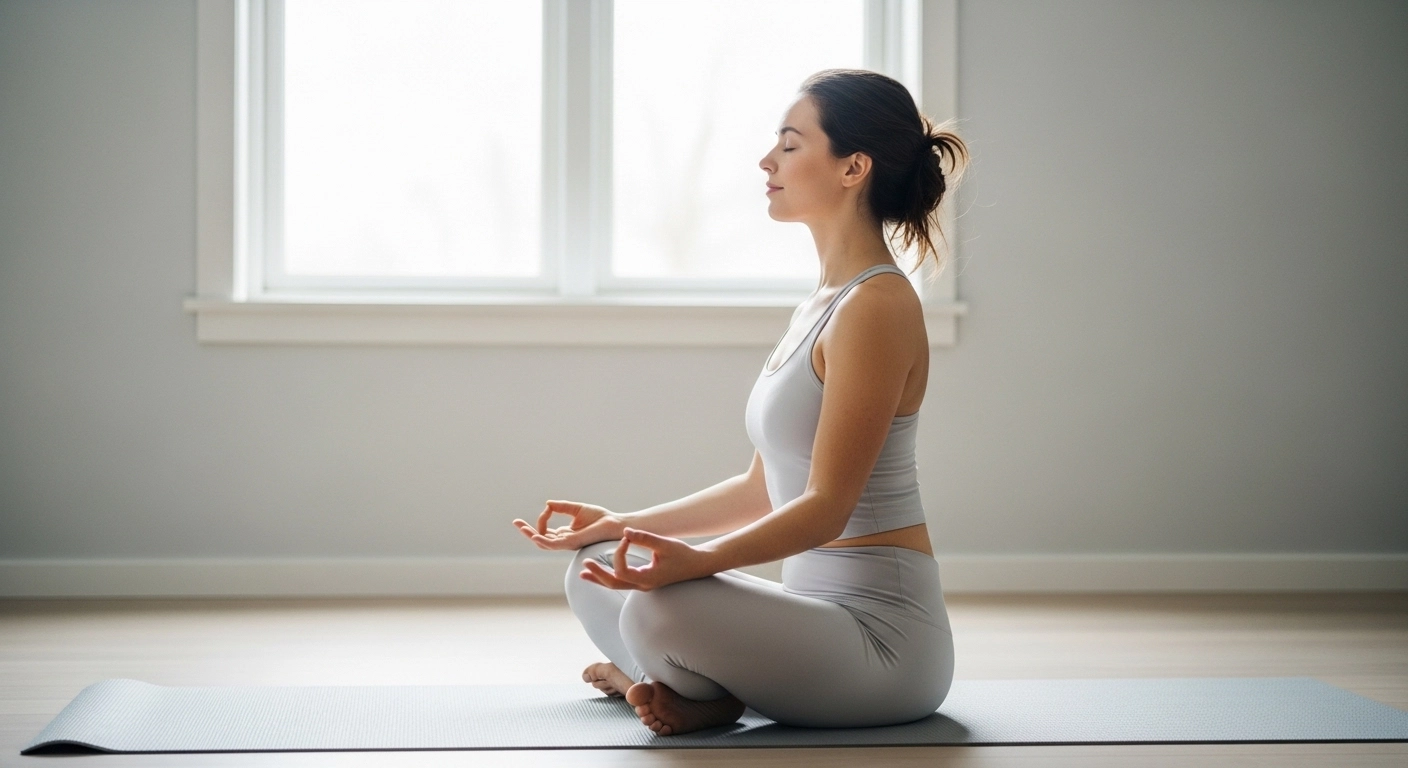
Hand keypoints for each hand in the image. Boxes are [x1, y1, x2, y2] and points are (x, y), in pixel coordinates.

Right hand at [513, 500, 625, 550]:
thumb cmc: (600, 518)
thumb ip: (562, 507)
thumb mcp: (577, 509)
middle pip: (541, 539)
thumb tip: (547, 504)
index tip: (548, 508)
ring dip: (531, 535)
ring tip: (520, 527)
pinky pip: (554, 544)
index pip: (546, 531)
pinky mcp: (572, 543)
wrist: (614, 524)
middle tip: (516, 522)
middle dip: (527, 531)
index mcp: (566, 534)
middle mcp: (565, 540)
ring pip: (544, 543)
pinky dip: (543, 540)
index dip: (542, 519)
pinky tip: (534, 535)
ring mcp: (567, 543)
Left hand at [578, 527, 715, 590]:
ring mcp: (643, 586)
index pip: (622, 570)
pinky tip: (598, 573)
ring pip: (616, 585)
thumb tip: (625, 531)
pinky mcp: (644, 581)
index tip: (626, 538)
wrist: (697, 565)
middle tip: (585, 563)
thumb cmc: (683, 555)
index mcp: (647, 578)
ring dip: (599, 578)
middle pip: (614, 584)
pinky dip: (609, 577)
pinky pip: (622, 581)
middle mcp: (643, 585)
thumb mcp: (664, 544)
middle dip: (598, 574)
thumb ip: (644, 538)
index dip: (619, 552)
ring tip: (583, 573)